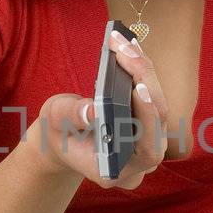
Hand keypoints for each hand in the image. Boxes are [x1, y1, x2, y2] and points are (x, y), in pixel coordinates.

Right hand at [33, 30, 169, 189]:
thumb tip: (93, 111)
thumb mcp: (55, 124)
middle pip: (157, 119)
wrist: (66, 138)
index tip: (138, 88)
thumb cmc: (59, 134)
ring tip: (123, 42)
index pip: (146, 149)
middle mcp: (140, 160)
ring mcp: (148, 141)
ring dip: (141, 70)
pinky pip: (152, 94)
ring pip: (157, 103)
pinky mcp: (149, 122)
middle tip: (124, 50)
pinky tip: (129, 46)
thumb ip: (71, 118)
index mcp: (116, 171)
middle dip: (142, 80)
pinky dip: (140, 69)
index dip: (147, 119)